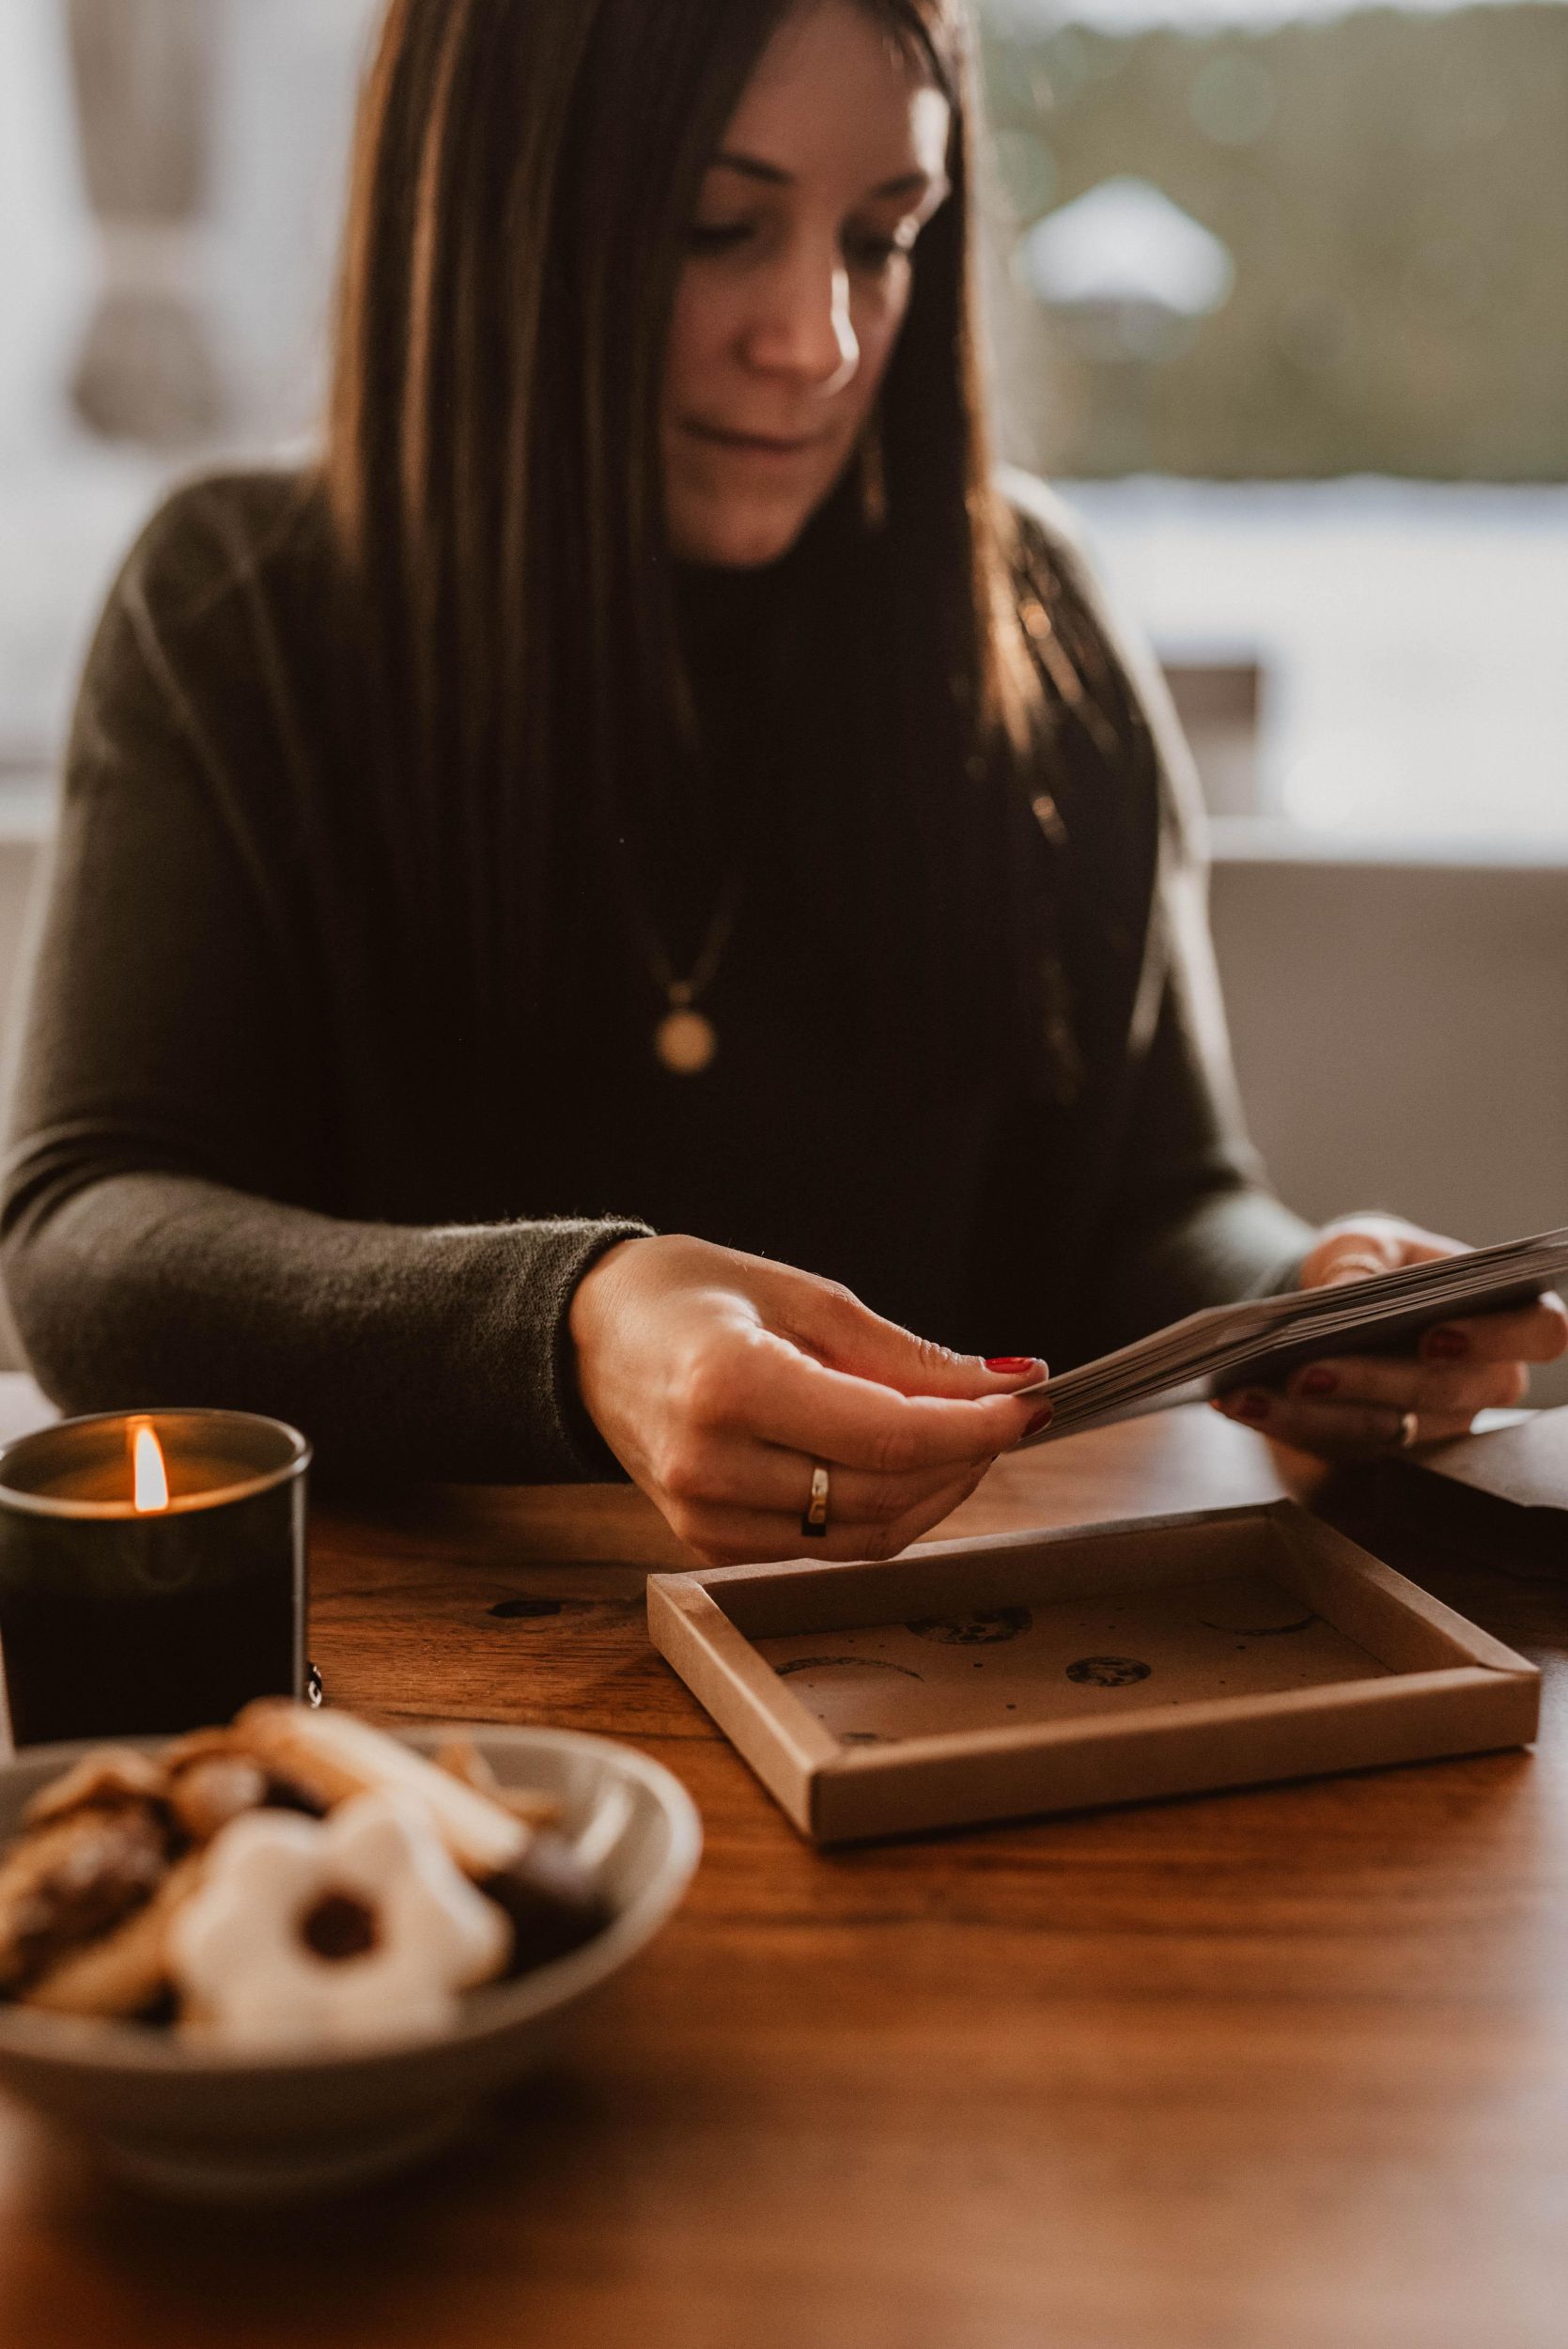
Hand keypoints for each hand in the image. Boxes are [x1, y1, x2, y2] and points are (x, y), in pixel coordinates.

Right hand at [569, 1234, 1049, 1564]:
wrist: (588, 1339)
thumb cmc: (690, 1298)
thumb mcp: (801, 1297)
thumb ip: (903, 1356)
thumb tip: (1004, 1384)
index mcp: (728, 1386)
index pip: (888, 1436)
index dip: (977, 1428)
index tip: (1032, 1403)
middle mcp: (709, 1464)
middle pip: (885, 1492)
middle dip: (967, 1457)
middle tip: (1006, 1412)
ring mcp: (704, 1517)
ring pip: (866, 1535)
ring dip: (936, 1492)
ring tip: (963, 1437)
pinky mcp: (710, 1544)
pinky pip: (828, 1545)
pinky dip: (885, 1510)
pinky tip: (903, 1465)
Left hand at [1211, 1213, 1567, 1458]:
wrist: (1315, 1299)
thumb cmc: (1364, 1265)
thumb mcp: (1362, 1244)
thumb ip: (1362, 1262)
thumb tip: (1351, 1292)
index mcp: (1502, 1317)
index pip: (1539, 1333)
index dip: (1496, 1338)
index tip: (1434, 1333)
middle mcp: (1478, 1383)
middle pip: (1447, 1395)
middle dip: (1374, 1382)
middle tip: (1309, 1369)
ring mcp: (1430, 1426)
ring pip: (1386, 1433)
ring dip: (1314, 1416)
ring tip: (1253, 1391)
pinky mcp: (1376, 1452)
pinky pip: (1333, 1448)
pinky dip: (1281, 1424)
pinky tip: (1238, 1401)